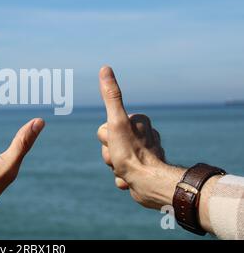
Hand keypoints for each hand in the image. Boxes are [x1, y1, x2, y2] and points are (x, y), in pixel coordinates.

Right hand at [96, 66, 183, 208]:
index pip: (105, 127)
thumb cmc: (130, 153)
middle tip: (120, 158)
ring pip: (114, 158)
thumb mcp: (116, 122)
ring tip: (126, 170)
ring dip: (115, 167)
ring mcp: (144, 152)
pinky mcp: (144, 170)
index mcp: (138, 121)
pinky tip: (130, 179)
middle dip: (109, 154)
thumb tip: (105, 68)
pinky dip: (124, 178)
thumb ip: (111, 96)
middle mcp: (143, 134)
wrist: (148, 184)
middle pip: (109, 143)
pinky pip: (124, 173)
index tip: (118, 143)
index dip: (106, 138)